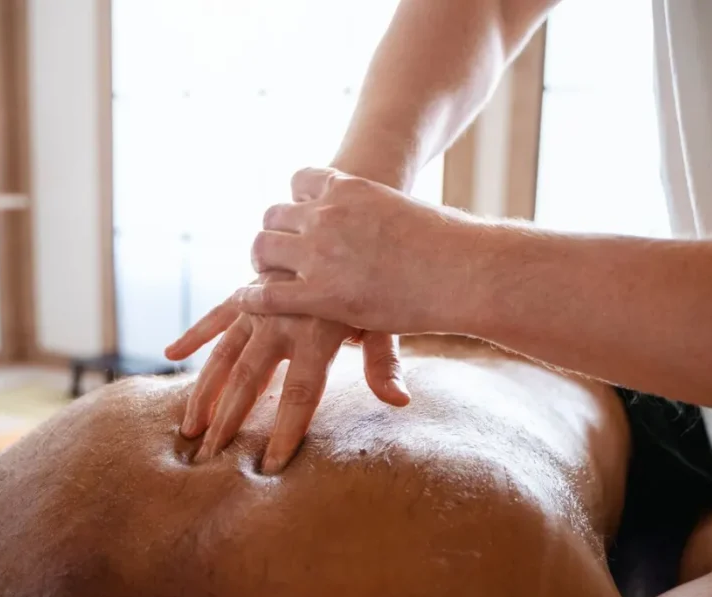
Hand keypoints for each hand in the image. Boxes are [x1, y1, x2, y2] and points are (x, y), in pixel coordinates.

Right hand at [165, 275, 408, 473]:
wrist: (349, 226)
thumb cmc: (373, 283)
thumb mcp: (384, 321)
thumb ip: (384, 363)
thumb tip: (399, 402)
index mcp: (318, 332)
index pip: (300, 393)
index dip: (284, 431)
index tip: (268, 465)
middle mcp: (282, 320)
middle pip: (249, 379)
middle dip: (228, 421)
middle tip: (211, 458)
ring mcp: (259, 305)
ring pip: (223, 354)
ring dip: (203, 392)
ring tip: (189, 429)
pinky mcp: (247, 291)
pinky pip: (214, 316)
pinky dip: (192, 334)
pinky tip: (170, 354)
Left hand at [235, 167, 476, 333]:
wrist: (465, 270)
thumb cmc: (450, 243)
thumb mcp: (402, 208)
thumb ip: (377, 212)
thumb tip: (384, 224)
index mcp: (349, 186)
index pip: (300, 180)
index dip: (295, 201)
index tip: (298, 218)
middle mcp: (327, 213)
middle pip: (274, 215)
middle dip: (274, 234)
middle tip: (274, 255)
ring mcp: (321, 252)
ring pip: (264, 249)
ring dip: (260, 262)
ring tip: (262, 278)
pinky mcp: (322, 293)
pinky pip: (268, 293)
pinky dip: (252, 297)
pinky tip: (246, 302)